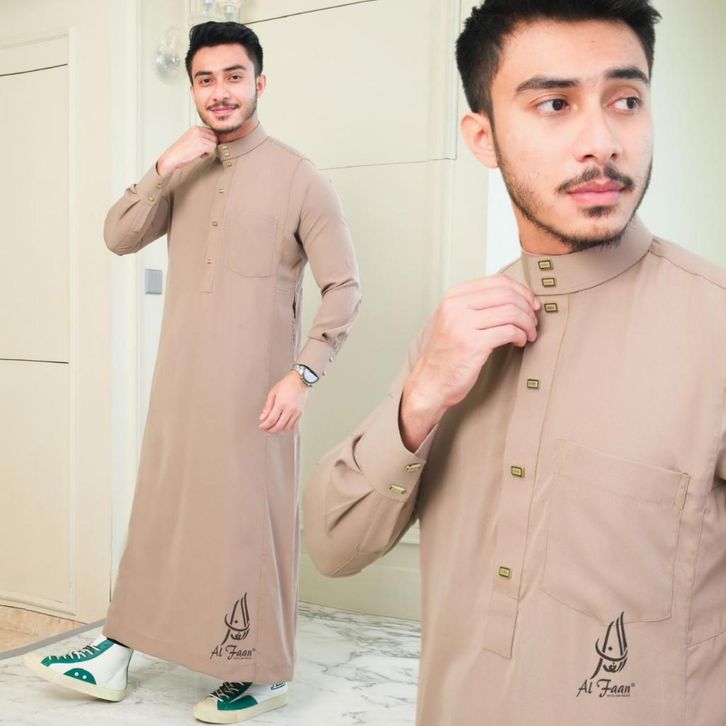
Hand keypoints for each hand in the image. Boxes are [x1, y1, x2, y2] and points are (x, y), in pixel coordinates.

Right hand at [155, 126, 218, 176]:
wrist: (172, 157)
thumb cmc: (181, 152)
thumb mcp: (192, 140)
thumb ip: (202, 137)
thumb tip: (215, 140)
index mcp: (195, 128)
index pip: (212, 132)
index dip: (210, 141)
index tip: (205, 147)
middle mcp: (198, 130)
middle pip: (215, 138)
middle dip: (210, 145)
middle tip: (201, 150)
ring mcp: (199, 136)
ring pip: (214, 144)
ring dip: (208, 151)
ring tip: (199, 153)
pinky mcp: (201, 144)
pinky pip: (212, 149)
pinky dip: (207, 154)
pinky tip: (199, 155)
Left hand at [259, 371, 308, 432]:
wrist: (299, 381)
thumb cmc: (287, 384)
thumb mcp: (272, 393)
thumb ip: (267, 407)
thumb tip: (263, 417)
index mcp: (281, 404)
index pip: (271, 420)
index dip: (265, 425)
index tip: (261, 427)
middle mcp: (290, 409)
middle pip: (279, 426)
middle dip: (270, 430)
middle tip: (266, 429)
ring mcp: (296, 412)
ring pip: (286, 428)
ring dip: (279, 430)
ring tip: (273, 427)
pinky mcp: (300, 413)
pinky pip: (293, 425)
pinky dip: (287, 428)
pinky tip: (282, 425)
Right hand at [400, 274, 539, 450]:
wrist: (431, 381)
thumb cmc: (448, 354)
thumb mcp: (455, 320)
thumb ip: (477, 305)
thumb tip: (515, 296)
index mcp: (453, 297)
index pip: (497, 281)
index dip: (521, 291)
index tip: (531, 303)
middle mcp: (456, 306)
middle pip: (507, 295)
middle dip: (527, 307)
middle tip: (533, 321)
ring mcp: (463, 324)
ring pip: (511, 312)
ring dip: (527, 323)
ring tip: (528, 333)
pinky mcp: (473, 343)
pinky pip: (508, 331)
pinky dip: (520, 336)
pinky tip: (519, 342)